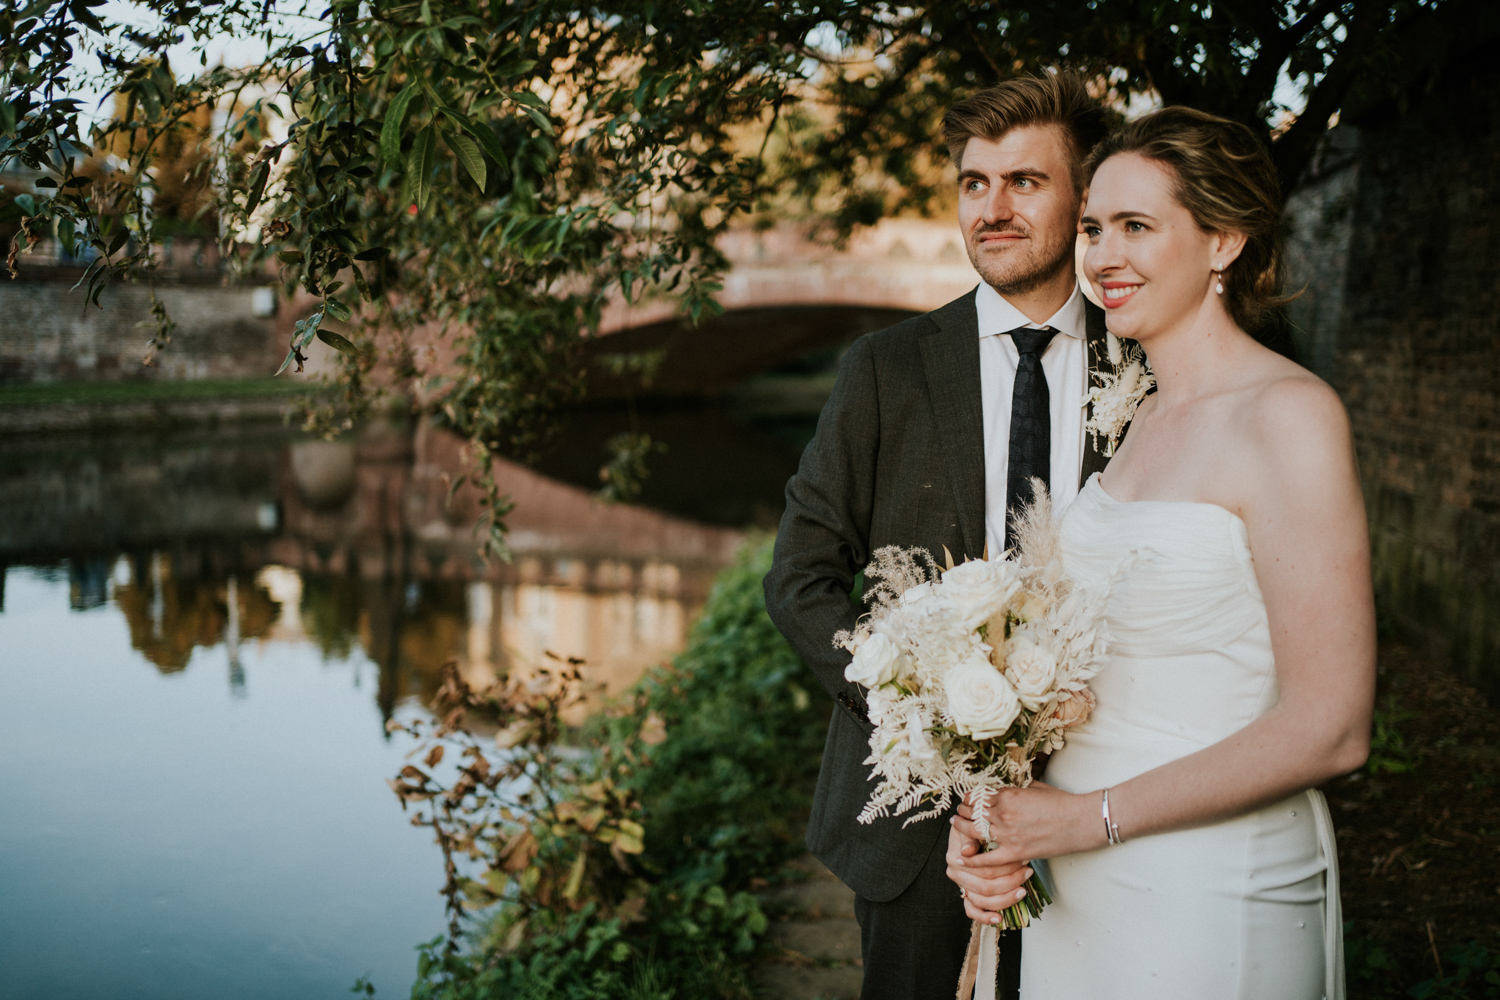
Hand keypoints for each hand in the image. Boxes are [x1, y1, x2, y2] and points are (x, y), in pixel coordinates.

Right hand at [945, 822, 1031, 923]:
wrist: (967, 828)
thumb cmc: (973, 825)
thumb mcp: (972, 824)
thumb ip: (970, 835)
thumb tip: (967, 851)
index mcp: (956, 858)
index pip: (984, 869)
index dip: (1005, 866)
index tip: (1023, 858)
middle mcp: (956, 875)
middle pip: (986, 886)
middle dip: (1011, 881)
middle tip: (1028, 871)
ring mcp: (961, 886)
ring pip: (983, 901)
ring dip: (1006, 898)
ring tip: (1023, 890)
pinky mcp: (965, 896)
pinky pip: (972, 911)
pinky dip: (985, 917)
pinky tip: (999, 919)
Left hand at [950, 783, 1104, 865]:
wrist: (1080, 821)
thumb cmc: (1061, 802)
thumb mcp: (1035, 787)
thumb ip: (1016, 788)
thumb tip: (1005, 788)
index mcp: (1008, 795)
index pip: (979, 796)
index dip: (970, 797)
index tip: (967, 799)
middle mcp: (1004, 813)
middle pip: (973, 812)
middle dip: (963, 811)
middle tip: (959, 811)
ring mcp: (1008, 834)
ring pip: (975, 831)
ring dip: (962, 827)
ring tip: (957, 824)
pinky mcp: (1016, 852)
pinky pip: (988, 859)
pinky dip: (974, 860)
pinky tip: (962, 858)